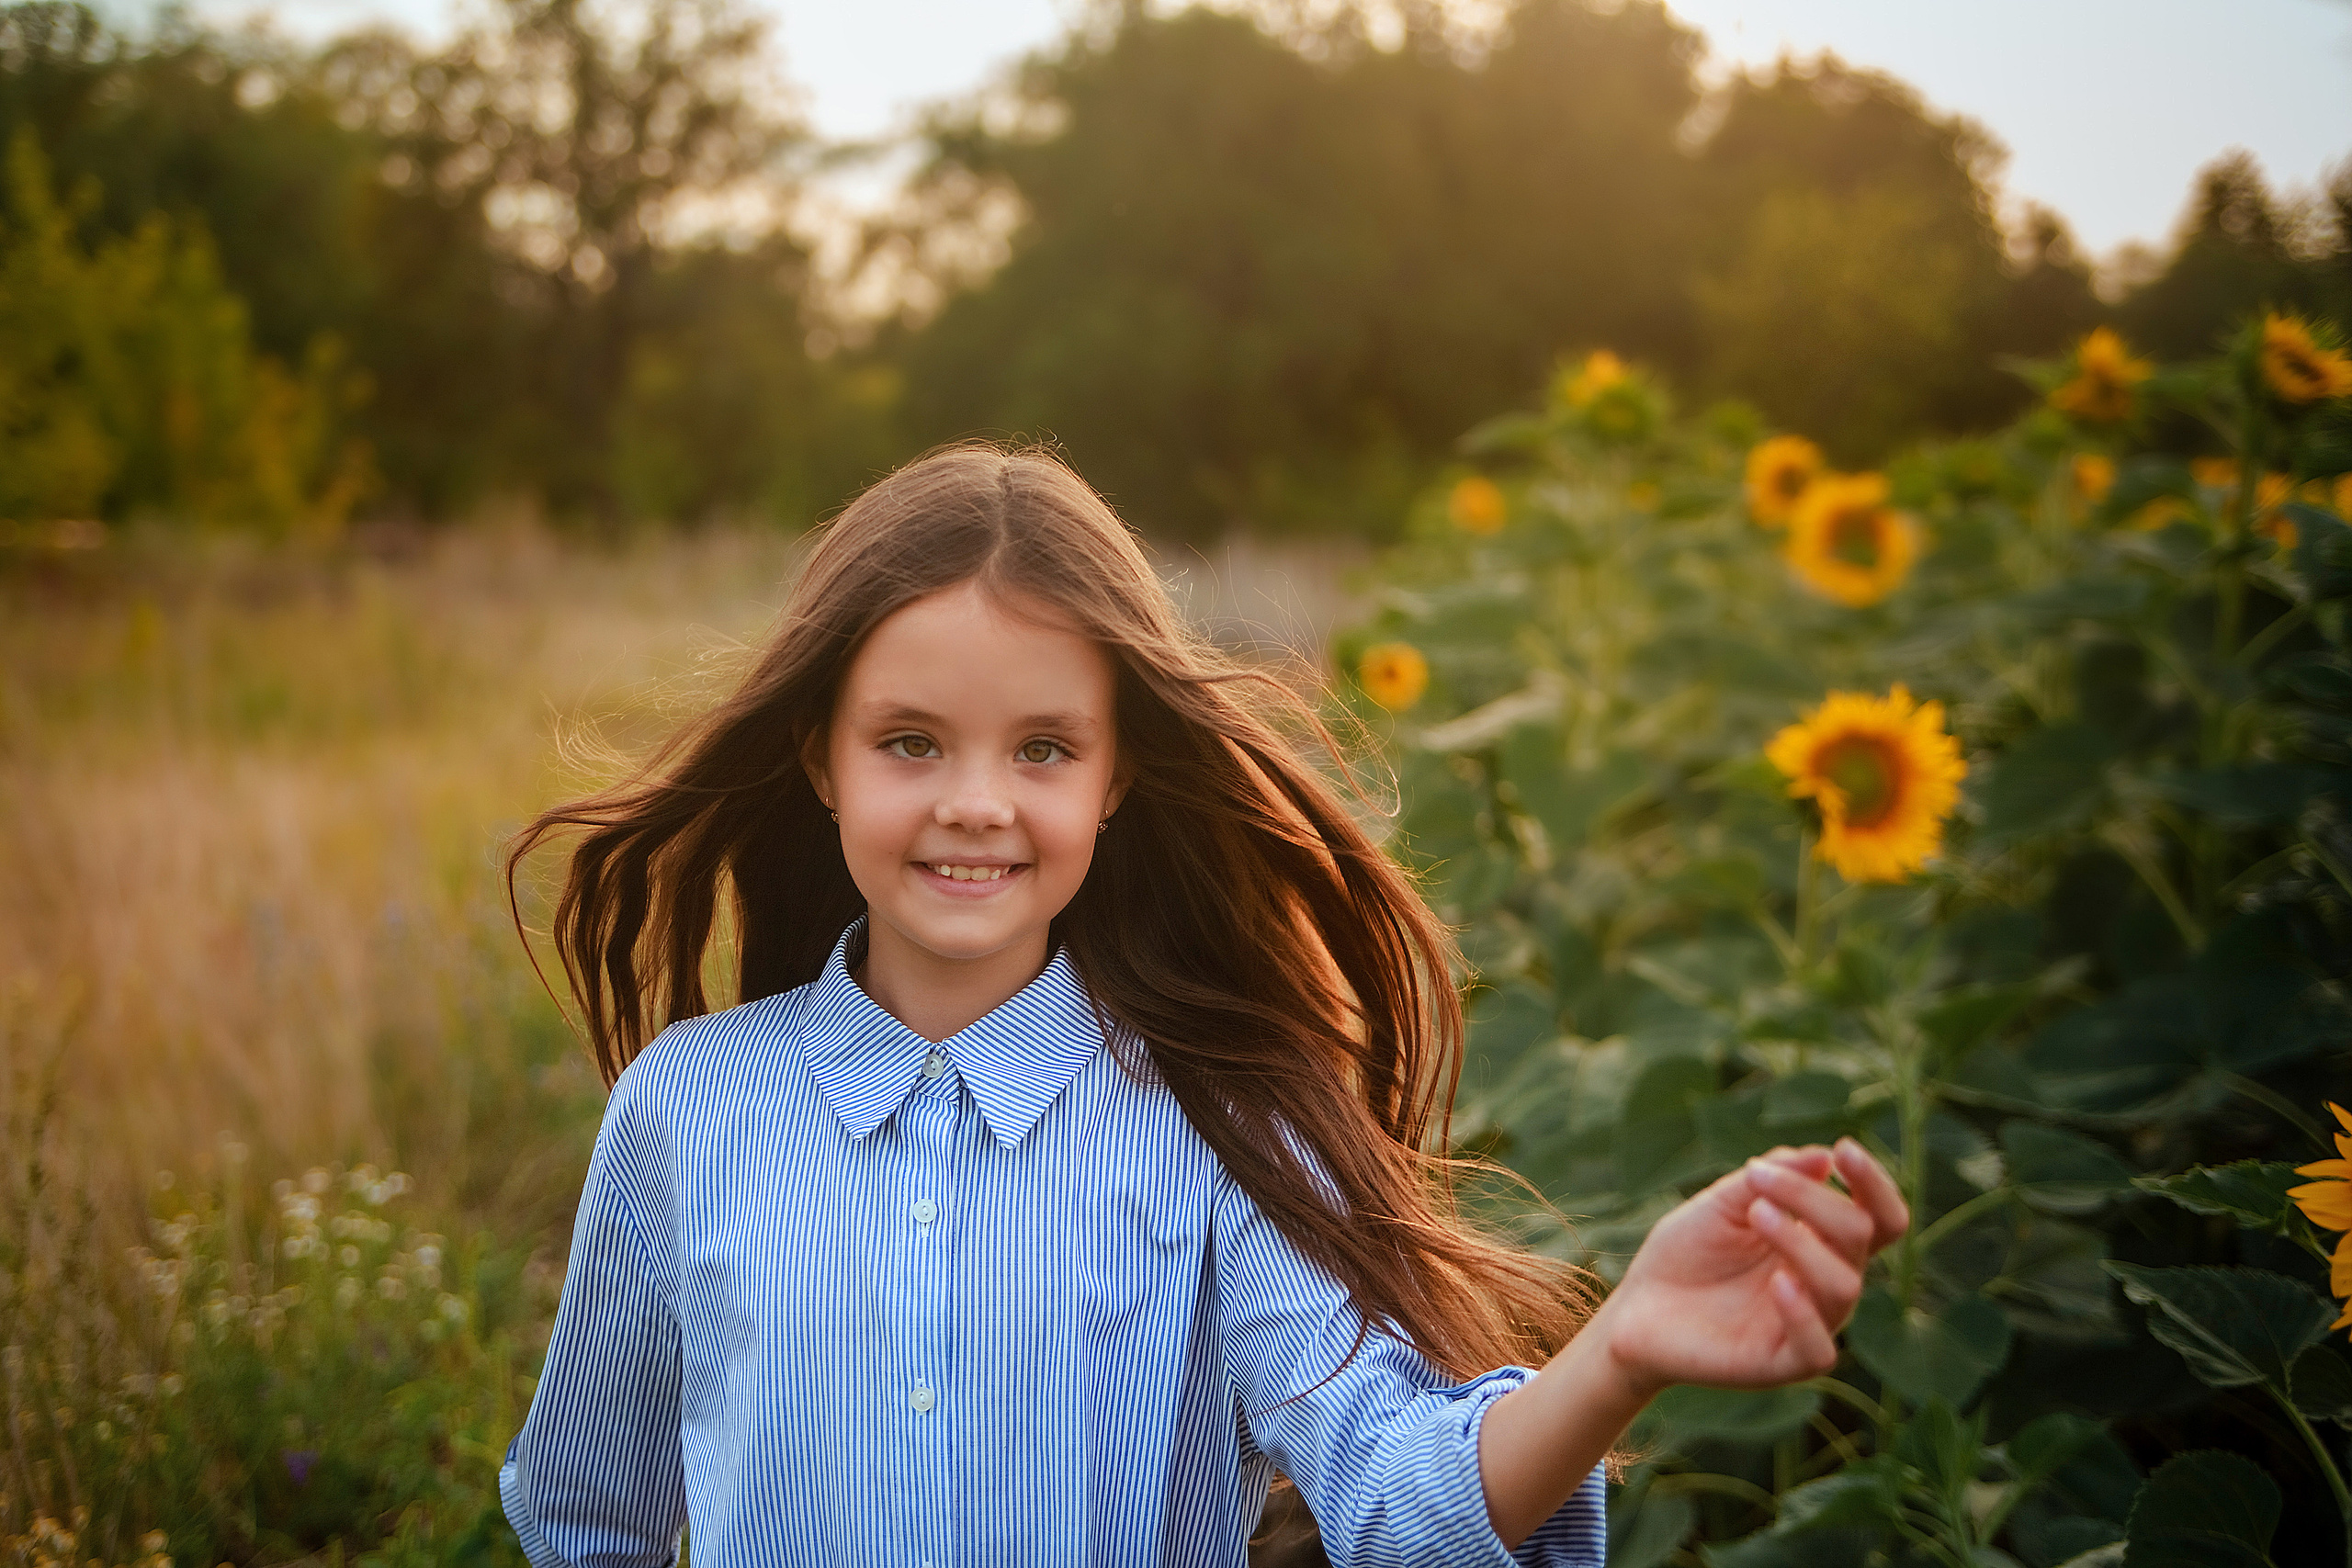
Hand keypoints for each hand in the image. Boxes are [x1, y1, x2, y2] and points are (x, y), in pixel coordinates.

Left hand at [1589, 1138, 1908, 1396]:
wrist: (1636, 1308)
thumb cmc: (1685, 1252)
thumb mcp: (1722, 1204)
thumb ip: (1772, 1179)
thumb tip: (1825, 1157)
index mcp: (1821, 1242)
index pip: (1877, 1217)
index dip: (1873, 1185)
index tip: (1844, 1150)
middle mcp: (1824, 1282)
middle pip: (1860, 1237)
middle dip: (1815, 1199)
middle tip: (1758, 1179)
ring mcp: (1808, 1324)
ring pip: (1844, 1286)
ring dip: (1803, 1242)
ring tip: (1758, 1214)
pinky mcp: (1783, 1363)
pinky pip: (1819, 1349)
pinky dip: (1804, 1313)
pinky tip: (1778, 1282)